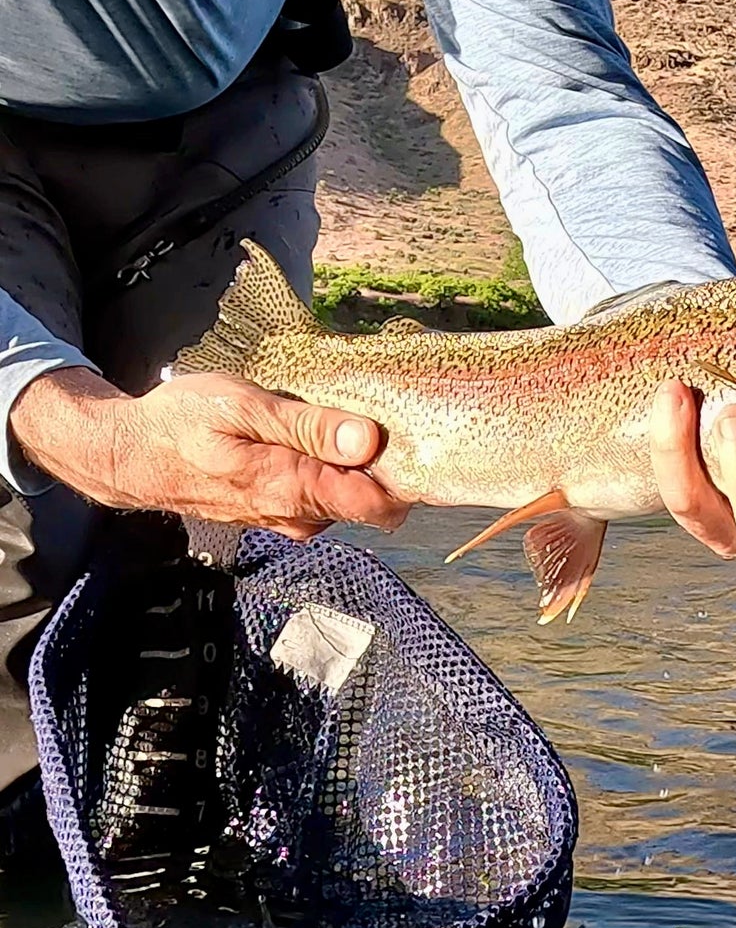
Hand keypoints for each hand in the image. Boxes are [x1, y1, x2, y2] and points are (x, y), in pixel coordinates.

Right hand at [11, 367, 408, 540]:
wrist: (132, 456)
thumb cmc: (182, 423)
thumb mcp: (244, 407)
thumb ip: (309, 427)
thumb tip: (368, 440)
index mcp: (295, 490)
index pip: (380, 505)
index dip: (406, 477)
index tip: (412, 443)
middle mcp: (299, 516)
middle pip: (373, 504)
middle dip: (385, 469)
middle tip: (377, 421)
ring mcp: (291, 520)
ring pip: (349, 502)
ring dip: (354, 470)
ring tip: (337, 425)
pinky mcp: (283, 516)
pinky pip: (325, 500)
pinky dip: (330, 474)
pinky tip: (312, 443)